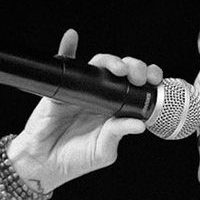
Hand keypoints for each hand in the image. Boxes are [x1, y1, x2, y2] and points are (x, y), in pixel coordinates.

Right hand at [4, 29, 162, 188]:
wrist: (45, 163)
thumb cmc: (76, 159)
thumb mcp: (103, 150)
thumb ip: (118, 134)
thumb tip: (139, 125)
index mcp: (117, 110)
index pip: (137, 89)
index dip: (148, 80)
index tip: (154, 79)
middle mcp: (102, 97)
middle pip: (121, 72)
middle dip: (133, 67)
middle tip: (136, 75)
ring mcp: (82, 90)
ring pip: (99, 66)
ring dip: (110, 60)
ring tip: (117, 67)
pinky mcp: (62, 88)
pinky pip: (65, 63)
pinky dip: (67, 47)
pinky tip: (71, 37)